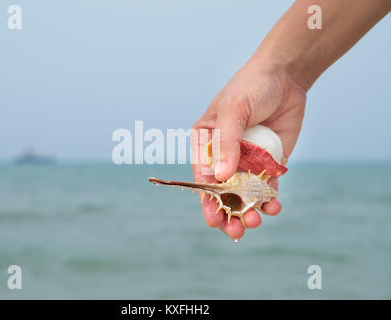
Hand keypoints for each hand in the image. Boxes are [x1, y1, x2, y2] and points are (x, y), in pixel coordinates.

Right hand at [191, 59, 305, 239]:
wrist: (285, 76)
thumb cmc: (251, 86)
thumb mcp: (234, 110)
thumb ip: (226, 142)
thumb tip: (220, 178)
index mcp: (204, 143)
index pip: (202, 177)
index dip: (207, 200)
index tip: (214, 220)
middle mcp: (223, 155)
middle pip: (222, 192)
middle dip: (228, 213)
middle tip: (236, 231)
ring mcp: (246, 161)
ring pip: (244, 195)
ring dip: (248, 211)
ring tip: (257, 221)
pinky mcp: (267, 164)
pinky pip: (266, 188)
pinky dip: (269, 200)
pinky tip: (274, 206)